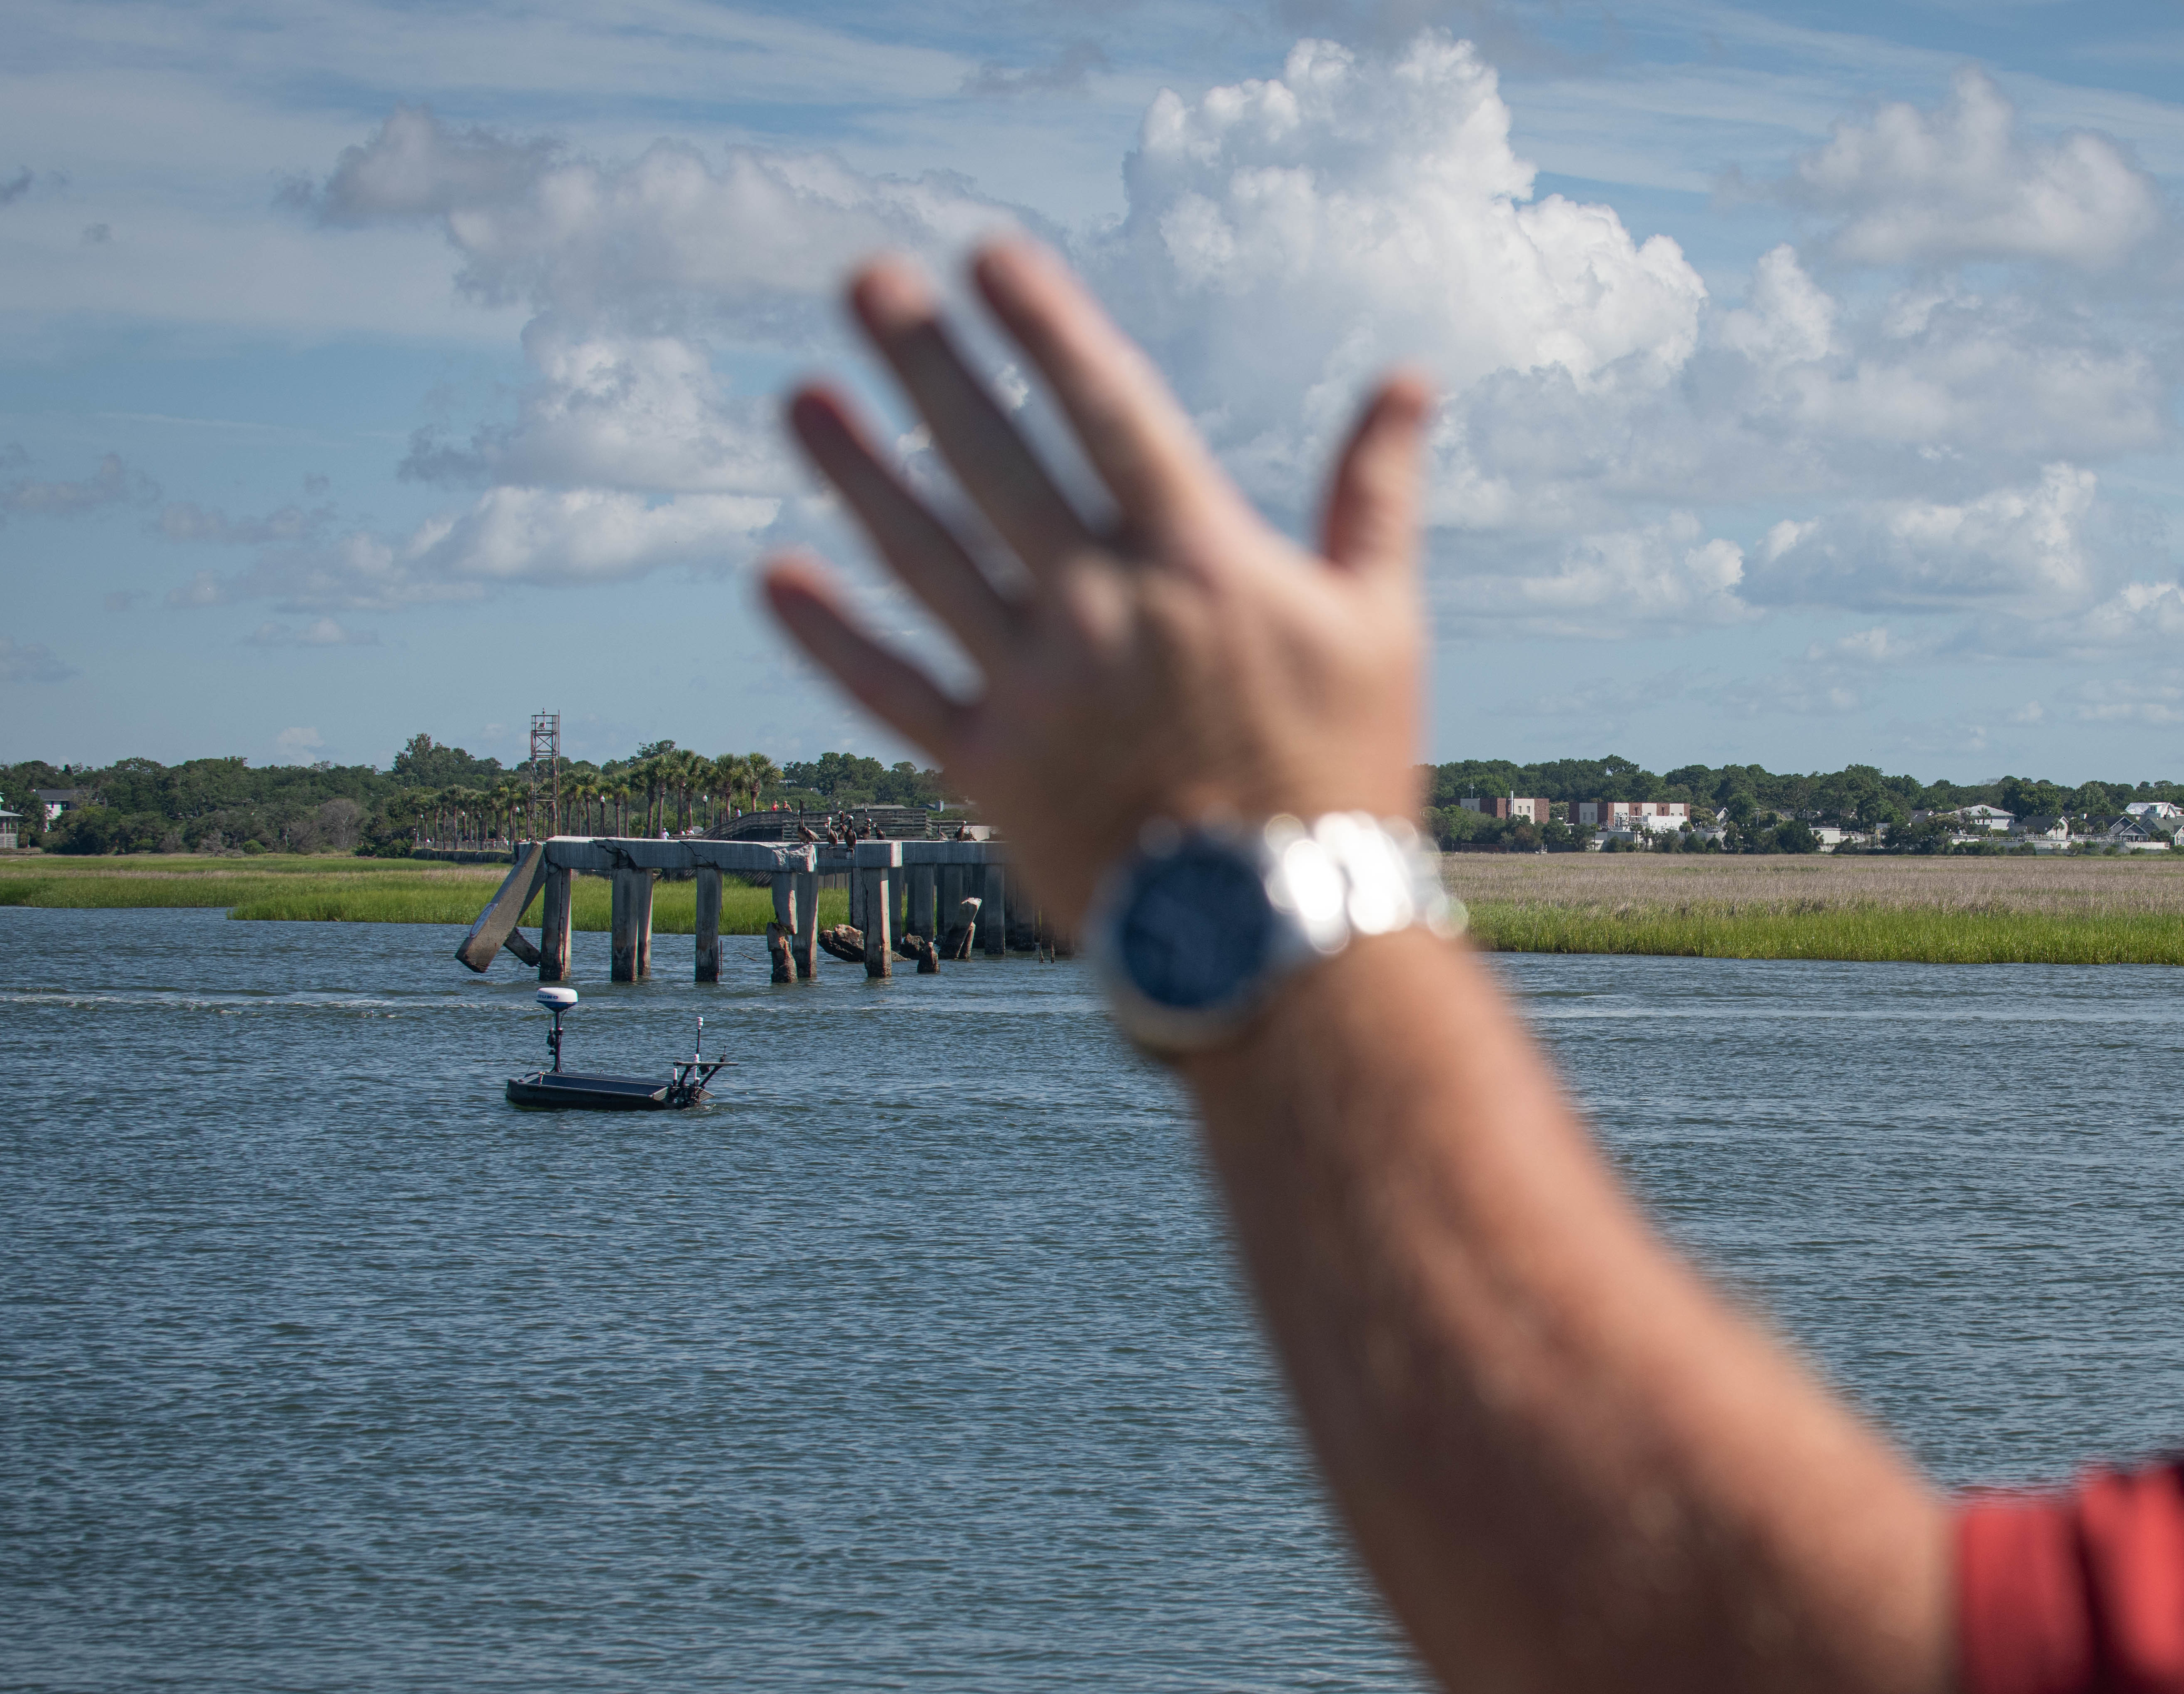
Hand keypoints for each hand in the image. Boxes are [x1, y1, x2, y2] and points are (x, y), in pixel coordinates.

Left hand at [760, 241, 1434, 922]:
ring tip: (802, 398)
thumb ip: (1375, 494)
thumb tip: (1407, 378)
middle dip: (927, 362)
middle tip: (865, 280)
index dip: (1043, 326)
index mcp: (1201, 564)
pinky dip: (831, 637)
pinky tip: (776, 577)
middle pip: (995, 459)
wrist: (1286, 947)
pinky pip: (892, 692)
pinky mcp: (992, 773)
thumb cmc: (1345, 780)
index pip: (1107, 412)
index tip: (986, 256)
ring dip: (858, 473)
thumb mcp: (1381, 626)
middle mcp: (1107, 611)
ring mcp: (1040, 692)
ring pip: (925, 559)